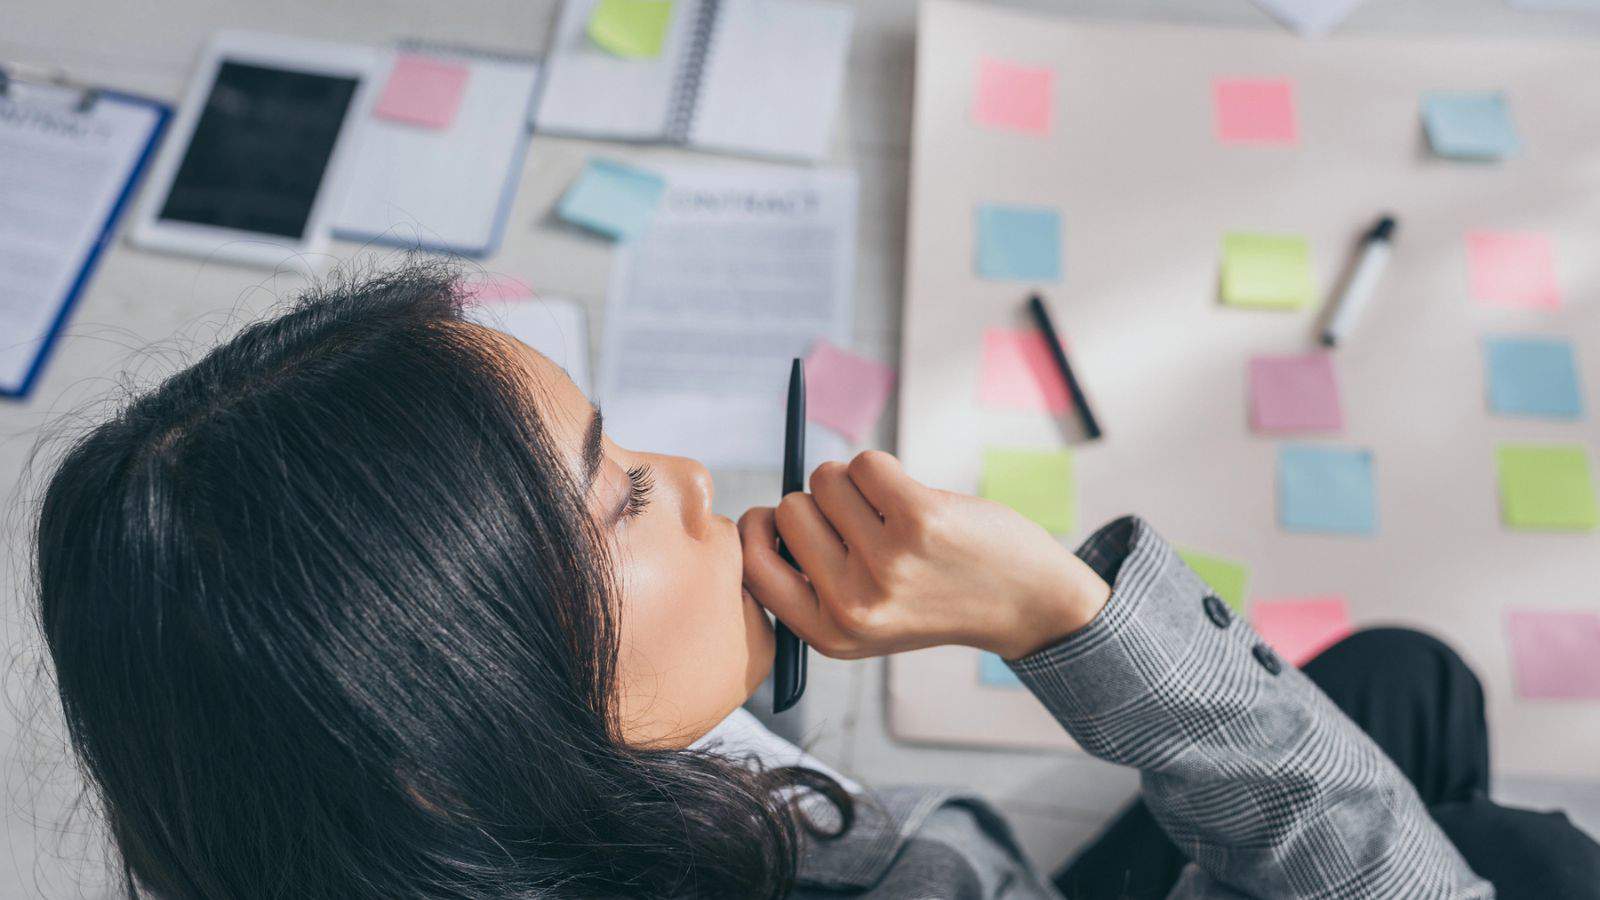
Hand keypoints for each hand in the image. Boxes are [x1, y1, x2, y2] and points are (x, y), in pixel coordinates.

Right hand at [738, 451, 1109, 660]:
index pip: (751, 564)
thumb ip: (811, 582)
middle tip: (862, 523)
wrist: (1024, 602)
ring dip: (853, 482)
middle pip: (788, 510)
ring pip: (825, 479)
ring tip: (891, 513)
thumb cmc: (934, 595)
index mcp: (828, 633)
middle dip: (819, 504)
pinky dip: (883, 469)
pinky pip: (865, 463)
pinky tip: (913, 498)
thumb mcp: (865, 619)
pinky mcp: (918, 520)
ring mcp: (886, 562)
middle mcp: (852, 605)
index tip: (781, 519)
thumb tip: (764, 516)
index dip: (758, 529)